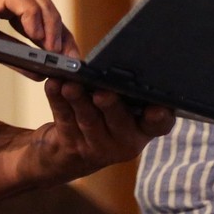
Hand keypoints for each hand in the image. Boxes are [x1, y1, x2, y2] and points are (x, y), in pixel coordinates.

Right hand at [0, 0, 75, 54]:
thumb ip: (10, 53)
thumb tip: (39, 70)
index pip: (39, 8)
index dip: (57, 32)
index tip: (70, 56)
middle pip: (43, 0)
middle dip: (61, 30)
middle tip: (73, 59)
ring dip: (50, 24)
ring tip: (58, 53)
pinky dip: (31, 18)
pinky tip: (38, 40)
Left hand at [22, 79, 175, 182]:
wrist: (73, 152)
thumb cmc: (105, 115)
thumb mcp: (121, 107)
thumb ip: (125, 90)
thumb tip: (114, 60)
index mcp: (144, 127)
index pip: (159, 123)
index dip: (160, 117)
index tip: (156, 109)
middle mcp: (125, 141)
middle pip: (119, 121)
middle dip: (110, 105)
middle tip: (102, 93)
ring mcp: (98, 147)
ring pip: (88, 120)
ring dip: (79, 100)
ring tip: (70, 85)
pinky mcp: (72, 146)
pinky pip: (64, 119)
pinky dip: (57, 100)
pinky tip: (54, 85)